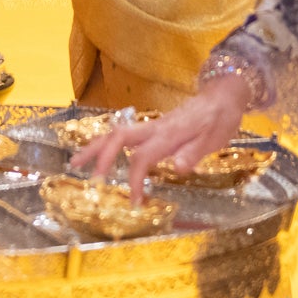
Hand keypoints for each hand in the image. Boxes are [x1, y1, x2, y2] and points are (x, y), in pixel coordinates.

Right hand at [71, 76, 247, 199]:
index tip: (134, 202)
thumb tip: (175, 168)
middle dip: (99, 156)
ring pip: (115, 133)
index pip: (142, 158)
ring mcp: (151, 126)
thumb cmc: (220, 119)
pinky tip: (99, 152)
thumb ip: (193, 153)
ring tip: (76, 162)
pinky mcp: (153, 127)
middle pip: (117, 138)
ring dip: (95, 147)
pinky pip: (123, 133)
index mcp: (168, 134)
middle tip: (89, 178)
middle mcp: (154, 128)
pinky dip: (106, 143)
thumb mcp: (214, 138)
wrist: (222, 95)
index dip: (134, 180)